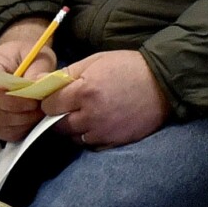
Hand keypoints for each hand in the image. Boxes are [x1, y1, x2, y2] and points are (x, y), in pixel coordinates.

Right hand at [0, 20, 57, 143]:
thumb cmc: (25, 56)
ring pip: (0, 127)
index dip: (13, 101)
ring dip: (23, 122)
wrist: (17, 61)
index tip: (34, 101)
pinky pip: (5, 134)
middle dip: (22, 114)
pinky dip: (22, 129)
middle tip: (42, 107)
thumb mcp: (36, 55)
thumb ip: (37, 70)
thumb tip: (38, 86)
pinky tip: (32, 117)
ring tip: (39, 110)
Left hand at [42, 50, 169, 147]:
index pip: (49, 105)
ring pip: (74, 137)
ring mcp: (104, 131)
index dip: (51, 100)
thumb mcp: (97, 60)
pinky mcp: (117, 141)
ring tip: (88, 115)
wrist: (166, 82)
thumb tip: (41, 83)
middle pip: (58, 125)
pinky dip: (92, 136)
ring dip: (76, 128)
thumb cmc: (129, 67)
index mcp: (84, 91)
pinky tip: (101, 124)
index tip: (59, 97)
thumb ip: (67, 73)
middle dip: (60, 116)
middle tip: (72, 107)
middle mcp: (91, 115)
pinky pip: (93, 145)